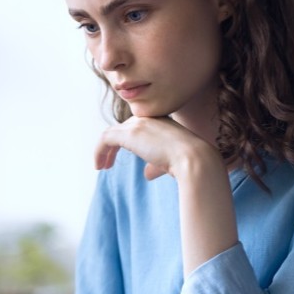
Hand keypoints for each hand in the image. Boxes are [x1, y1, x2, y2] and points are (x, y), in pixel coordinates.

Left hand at [94, 116, 217, 181]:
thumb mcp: (170, 162)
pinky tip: (99, 166)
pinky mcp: (129, 133)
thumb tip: (147, 174)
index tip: (121, 158)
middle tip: (107, 163)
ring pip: (111, 134)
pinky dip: (99, 152)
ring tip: (101, 166)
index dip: (126, 142)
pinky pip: (105, 139)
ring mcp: (138, 124)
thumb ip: (156, 165)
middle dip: (113, 146)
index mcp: (160, 121)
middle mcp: (148, 118)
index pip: (136, 127)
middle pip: (122, 129)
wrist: (194, 159)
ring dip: (103, 150)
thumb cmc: (187, 163)